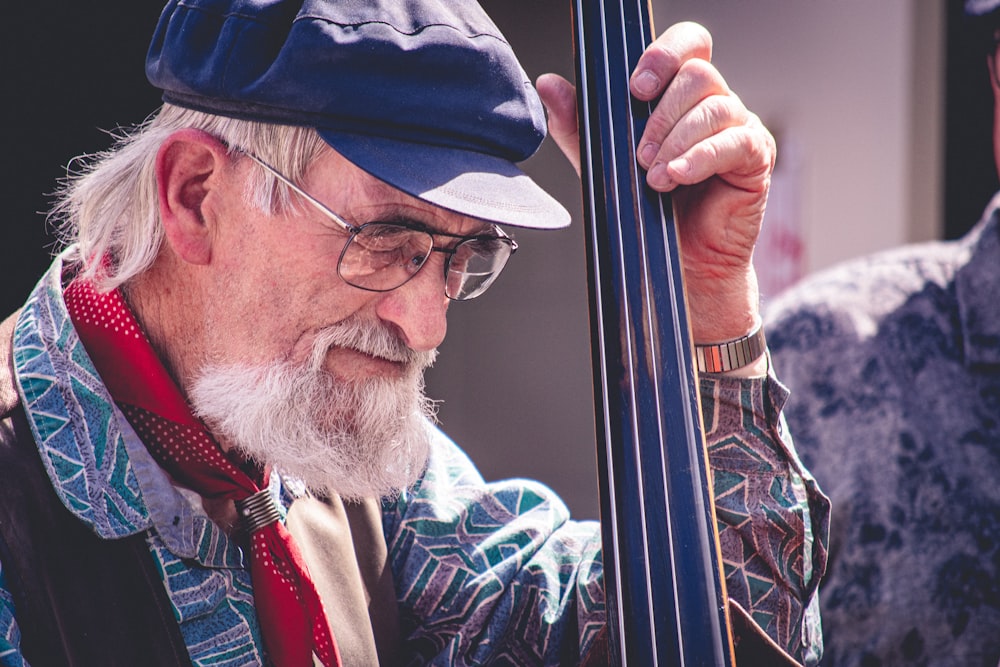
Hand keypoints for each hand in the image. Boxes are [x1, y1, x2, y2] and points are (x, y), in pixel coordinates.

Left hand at [537, 21, 774, 347]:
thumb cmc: (648, 215)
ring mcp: (740, 129)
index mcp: (681, 98)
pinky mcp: (756, 159)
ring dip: (676, 141)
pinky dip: (700, 157)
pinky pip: (736, 141)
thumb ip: (580, 125)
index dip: (663, 55)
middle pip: (699, 73)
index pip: (687, 46)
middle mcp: (714, 106)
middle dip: (661, 114)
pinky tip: (676, 178)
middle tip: (639, 155)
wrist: (680, 268)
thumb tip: (548, 83)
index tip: (634, 89)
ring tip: (654, 179)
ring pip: (717, 106)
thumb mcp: (604, 166)